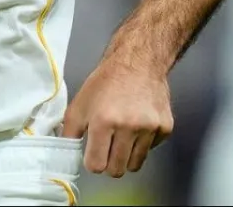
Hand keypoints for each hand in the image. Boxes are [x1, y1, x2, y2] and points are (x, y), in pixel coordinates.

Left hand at [61, 57, 173, 177]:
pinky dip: (143, 143)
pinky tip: (138, 125)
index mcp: (103, 122)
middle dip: (109, 163)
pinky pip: (151, 150)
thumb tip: (66, 155)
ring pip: (136, 163)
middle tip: (108, 148)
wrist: (138, 62)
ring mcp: (150, 128)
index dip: (93, 162)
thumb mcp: (78, 104)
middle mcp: (128, 127)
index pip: (97, 166)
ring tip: (122, 137)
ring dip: (127, 156)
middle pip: (117, 170)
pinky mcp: (165, 127)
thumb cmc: (105, 83)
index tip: (93, 153)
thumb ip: (69, 132)